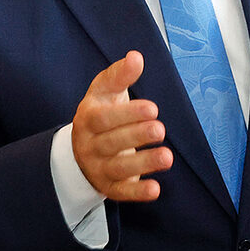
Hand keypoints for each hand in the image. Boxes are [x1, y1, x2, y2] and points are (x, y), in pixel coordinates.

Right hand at [72, 51, 173, 201]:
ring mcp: (98, 168)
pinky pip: (122, 192)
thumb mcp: (105, 92)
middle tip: (160, 129)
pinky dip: (138, 193)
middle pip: (111, 143)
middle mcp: (89, 145)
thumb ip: (119, 75)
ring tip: (168, 157)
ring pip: (118, 169)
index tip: (153, 108)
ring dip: (143, 163)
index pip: (104, 118)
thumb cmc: (101, 114)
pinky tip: (156, 189)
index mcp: (87, 119)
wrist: (82, 150)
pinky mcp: (109, 187)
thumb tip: (135, 57)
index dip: (127, 114)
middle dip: (136, 136)